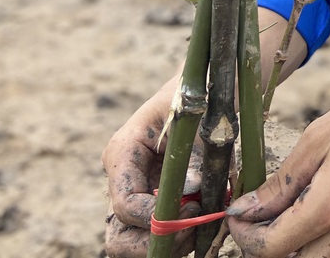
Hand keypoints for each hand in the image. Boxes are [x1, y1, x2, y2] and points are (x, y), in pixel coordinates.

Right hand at [101, 77, 201, 257]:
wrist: (209, 87)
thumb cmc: (201, 94)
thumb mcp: (198, 117)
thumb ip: (194, 156)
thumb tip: (191, 192)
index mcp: (123, 153)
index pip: (126, 205)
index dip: (156, 219)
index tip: (193, 210)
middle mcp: (124, 179)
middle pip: (120, 237)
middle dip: (156, 242)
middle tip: (194, 227)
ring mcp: (138, 193)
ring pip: (136, 243)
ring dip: (171, 243)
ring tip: (204, 221)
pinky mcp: (156, 202)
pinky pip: (159, 236)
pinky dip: (182, 237)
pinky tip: (206, 218)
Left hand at [226, 68, 329, 257]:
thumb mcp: (319, 136)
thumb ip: (281, 181)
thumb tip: (247, 208)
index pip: (271, 248)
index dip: (244, 236)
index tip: (237, 214)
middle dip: (265, 245)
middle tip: (258, 215)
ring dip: (294, 247)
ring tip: (287, 212)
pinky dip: (320, 245)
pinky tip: (317, 213)